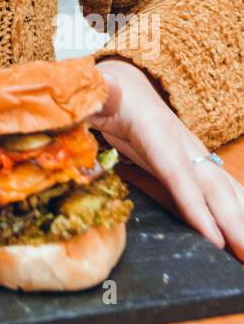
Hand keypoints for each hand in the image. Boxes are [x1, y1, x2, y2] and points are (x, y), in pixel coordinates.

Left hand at [89, 59, 243, 261]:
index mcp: (151, 126)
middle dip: (232, 221)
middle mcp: (181, 141)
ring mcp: (192, 152)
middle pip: (210, 184)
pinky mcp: (195, 163)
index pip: (175, 169)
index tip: (213, 237)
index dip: (194, 204)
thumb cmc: (106, 94)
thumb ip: (98, 95)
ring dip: (241, 219)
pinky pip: (222, 188)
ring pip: (224, 188)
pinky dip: (239, 209)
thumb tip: (106, 92)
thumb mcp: (94, 92)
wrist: (128, 86)